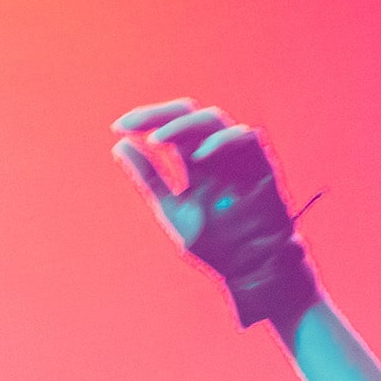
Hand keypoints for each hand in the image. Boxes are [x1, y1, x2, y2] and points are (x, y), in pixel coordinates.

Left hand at [110, 100, 319, 328]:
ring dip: (183, 126)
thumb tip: (120, 145)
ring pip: (213, 120)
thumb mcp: (172, 208)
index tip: (118, 127)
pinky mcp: (261, 165)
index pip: (169, 126)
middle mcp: (215, 153)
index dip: (146, 120)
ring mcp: (238, 156)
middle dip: (158, 114)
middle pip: (188, 115)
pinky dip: (221, 141)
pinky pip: (246, 138)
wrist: (252, 267)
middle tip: (133, 124)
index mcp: (194, 160)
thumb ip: (149, 178)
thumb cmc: (215, 243)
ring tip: (158, 140)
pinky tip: (200, 156)